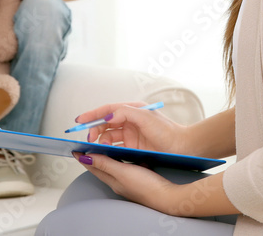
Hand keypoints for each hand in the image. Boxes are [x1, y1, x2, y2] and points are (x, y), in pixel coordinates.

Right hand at [75, 102, 189, 154]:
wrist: (183, 148)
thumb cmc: (167, 131)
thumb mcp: (146, 117)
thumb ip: (125, 113)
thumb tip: (107, 116)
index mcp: (133, 110)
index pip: (108, 110)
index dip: (92, 115)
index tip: (79, 121)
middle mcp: (130, 121)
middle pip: (105, 124)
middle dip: (94, 129)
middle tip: (88, 138)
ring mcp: (131, 135)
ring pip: (109, 136)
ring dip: (100, 141)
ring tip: (96, 147)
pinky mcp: (133, 147)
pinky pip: (115, 147)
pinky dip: (107, 150)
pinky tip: (103, 153)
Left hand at [77, 153, 177, 212]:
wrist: (167, 196)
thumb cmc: (146, 186)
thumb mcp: (123, 172)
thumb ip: (105, 164)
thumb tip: (85, 158)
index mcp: (112, 179)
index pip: (93, 166)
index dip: (83, 156)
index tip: (74, 148)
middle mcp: (118, 180)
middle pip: (101, 166)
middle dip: (93, 155)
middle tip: (86, 145)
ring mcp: (128, 179)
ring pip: (113, 165)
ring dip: (107, 155)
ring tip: (102, 146)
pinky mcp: (138, 177)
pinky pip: (126, 165)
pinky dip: (122, 157)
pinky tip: (126, 153)